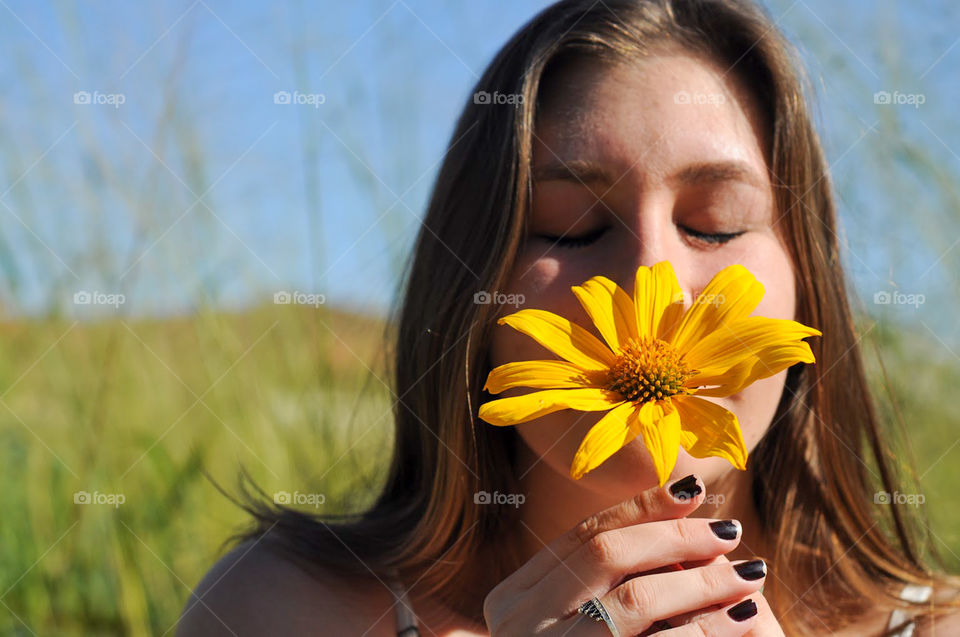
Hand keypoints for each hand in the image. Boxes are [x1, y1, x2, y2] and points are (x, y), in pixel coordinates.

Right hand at [483, 475, 767, 635]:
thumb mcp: (567, 620)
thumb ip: (598, 580)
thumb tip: (677, 506)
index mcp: (513, 599)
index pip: (580, 534)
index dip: (640, 509)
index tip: (692, 492)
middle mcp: (520, 624)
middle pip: (603, 554)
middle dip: (672, 536)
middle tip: (727, 531)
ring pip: (634, 601)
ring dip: (699, 580)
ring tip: (746, 572)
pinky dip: (706, 628)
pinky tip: (742, 617)